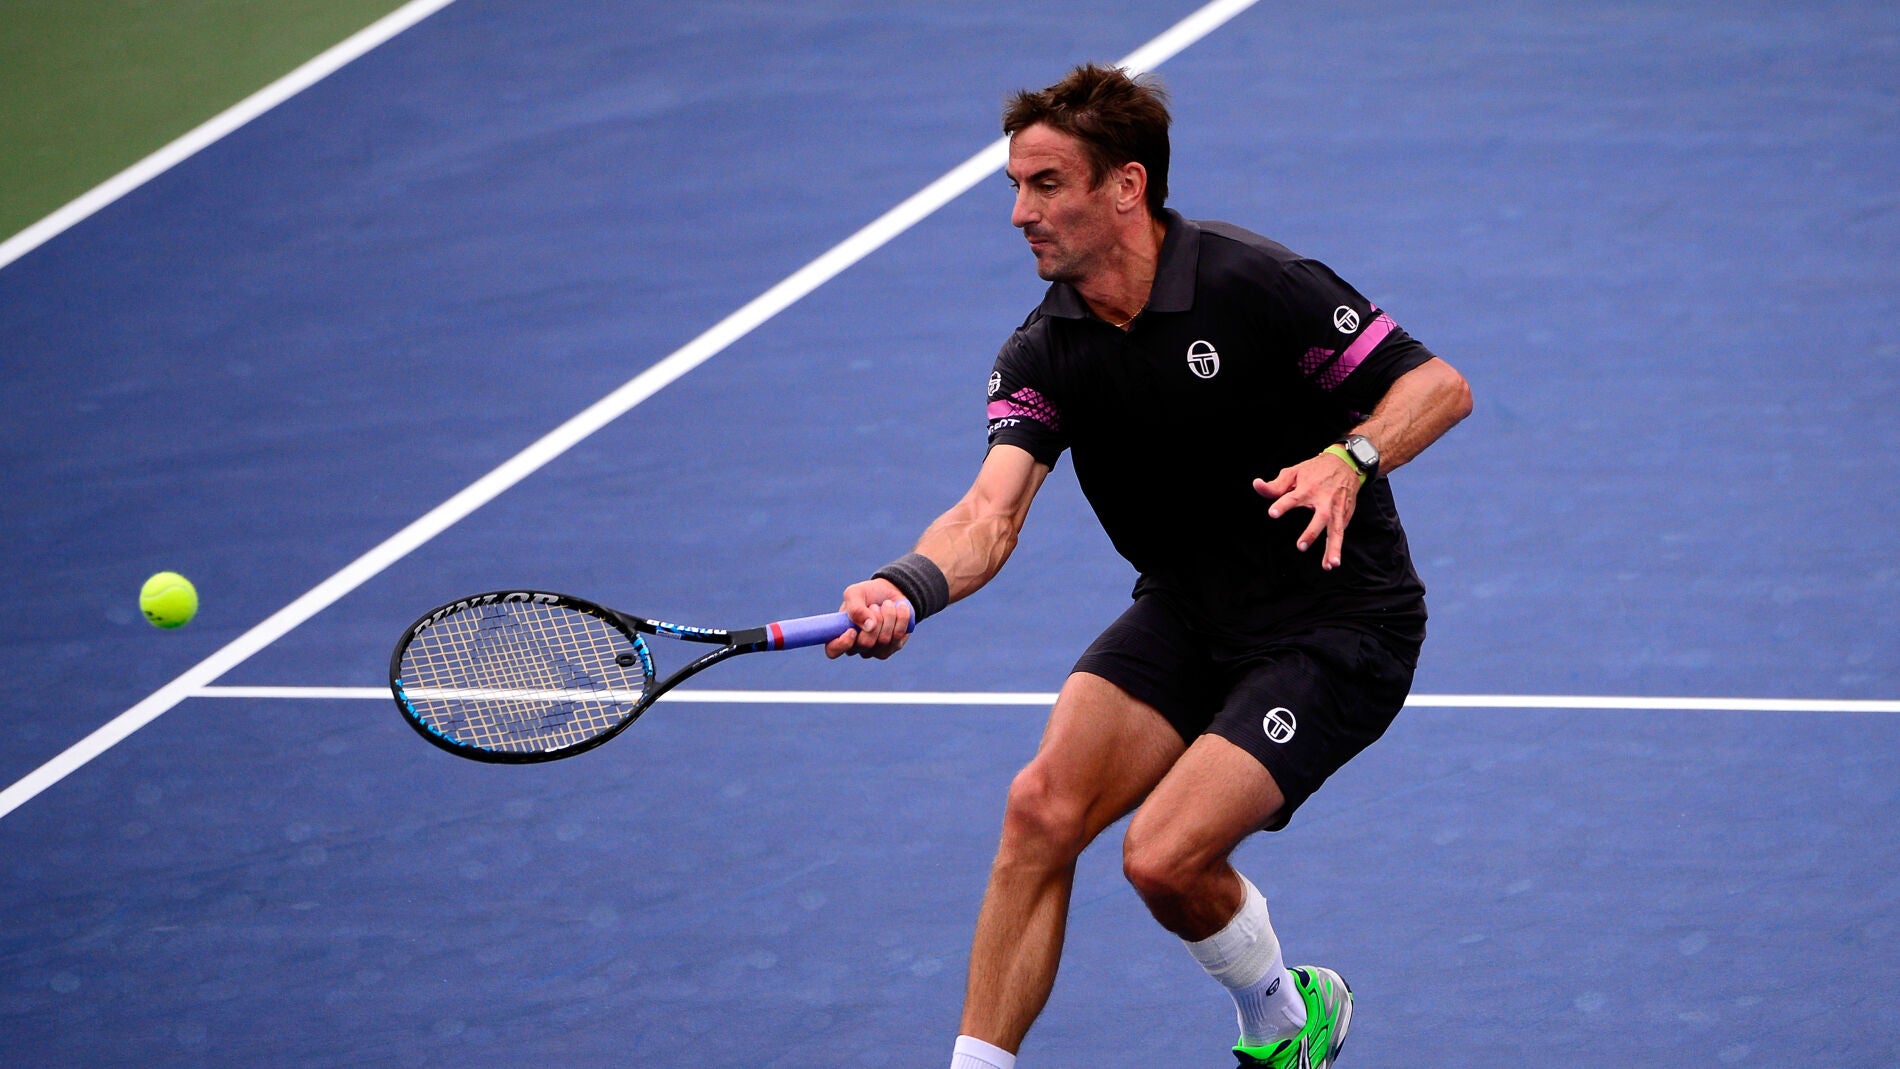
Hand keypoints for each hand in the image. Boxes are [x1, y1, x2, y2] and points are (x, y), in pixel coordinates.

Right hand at [824, 578, 912, 659]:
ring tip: (887, 604)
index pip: (833, 651)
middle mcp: (857, 646)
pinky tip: (899, 608)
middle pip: (865, 644)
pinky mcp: (893, 646)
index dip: (842, 644)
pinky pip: (898, 636)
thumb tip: (869, 626)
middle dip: (874, 620)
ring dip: (888, 616)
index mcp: (840, 634)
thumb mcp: (855, 593)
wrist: (891, 591)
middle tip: (875, 606)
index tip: (852, 631)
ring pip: (884, 640)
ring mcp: (876, 649)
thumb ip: (855, 608)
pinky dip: (901, 618)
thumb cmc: (868, 593)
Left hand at [1253, 451, 1360, 570]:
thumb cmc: (1315, 470)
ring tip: (1330, 564)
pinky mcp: (1345, 515)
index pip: (1293, 498)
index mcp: (1308, 488)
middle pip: (1320, 518)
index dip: (1282, 505)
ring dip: (1333, 548)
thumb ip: (1275, 485)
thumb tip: (1256, 484)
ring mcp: (1336, 509)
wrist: (1346, 464)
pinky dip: (1336, 549)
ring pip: (1336, 531)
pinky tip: (1330, 563)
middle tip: (1301, 546)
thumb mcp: (1294, 472)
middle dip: (1311, 533)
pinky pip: (1340, 534)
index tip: (1273, 513)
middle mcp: (1324, 500)